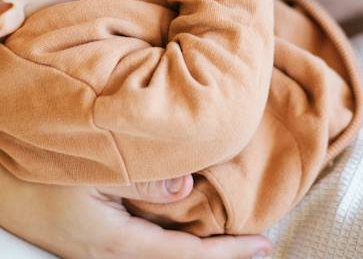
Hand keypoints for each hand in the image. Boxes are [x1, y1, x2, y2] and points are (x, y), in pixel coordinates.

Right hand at [0, 166, 271, 258]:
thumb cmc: (40, 171)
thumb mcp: (90, 169)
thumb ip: (141, 179)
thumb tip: (188, 188)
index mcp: (115, 244)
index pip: (184, 258)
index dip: (228, 255)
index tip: (265, 244)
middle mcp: (111, 256)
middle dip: (221, 258)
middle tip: (260, 246)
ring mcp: (102, 251)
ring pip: (163, 258)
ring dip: (201, 252)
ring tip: (234, 241)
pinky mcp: (96, 239)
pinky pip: (147, 248)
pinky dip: (176, 244)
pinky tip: (187, 229)